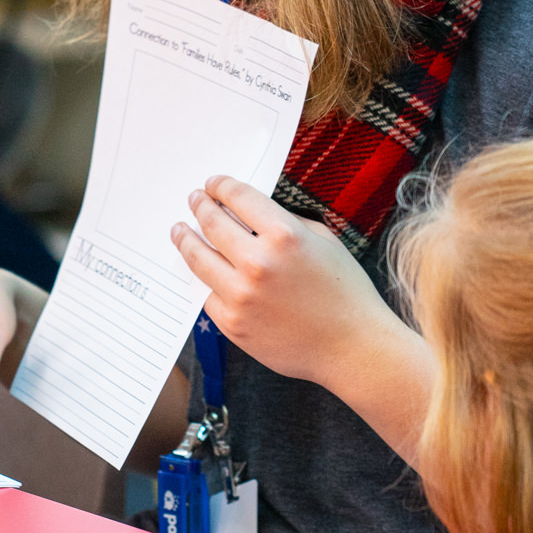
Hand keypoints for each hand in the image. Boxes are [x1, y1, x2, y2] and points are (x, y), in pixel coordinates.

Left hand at [171, 177, 395, 389]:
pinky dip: (207, 280)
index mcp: (284, 235)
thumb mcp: (324, 241)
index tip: (212, 184)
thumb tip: (250, 213)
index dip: (221, 186)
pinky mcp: (233, 324)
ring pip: (198, 258)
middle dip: (200, 206)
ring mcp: (241, 296)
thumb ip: (286, 222)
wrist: (352, 347)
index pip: (237, 197)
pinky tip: (205, 271)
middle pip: (212, 223)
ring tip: (180, 231)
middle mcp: (258, 263)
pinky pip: (208, 294)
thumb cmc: (345, 292)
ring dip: (185, 240)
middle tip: (194, 200)